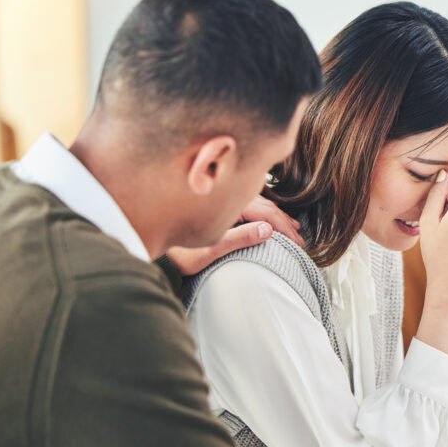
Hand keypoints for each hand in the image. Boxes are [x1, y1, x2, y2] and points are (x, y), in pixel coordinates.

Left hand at [166, 197, 303, 275]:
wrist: (149, 238)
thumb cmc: (175, 249)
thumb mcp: (209, 249)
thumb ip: (239, 238)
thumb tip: (268, 231)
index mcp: (228, 203)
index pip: (266, 213)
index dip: (284, 229)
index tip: (297, 243)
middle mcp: (227, 196)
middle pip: (264, 206)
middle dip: (284, 223)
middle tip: (299, 240)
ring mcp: (223, 199)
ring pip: (258, 203)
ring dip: (276, 217)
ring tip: (291, 229)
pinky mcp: (218, 204)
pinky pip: (249, 204)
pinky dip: (263, 213)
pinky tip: (267, 220)